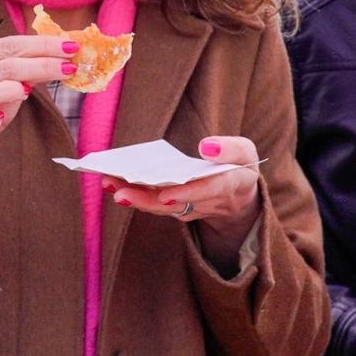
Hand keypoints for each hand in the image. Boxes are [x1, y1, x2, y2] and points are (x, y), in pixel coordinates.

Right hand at [0, 34, 73, 251]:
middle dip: (40, 64)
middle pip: (0, 66)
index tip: (70, 46)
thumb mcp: (9, 85)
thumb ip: (30, 69)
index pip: (7, 45)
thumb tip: (65, 52)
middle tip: (69, 66)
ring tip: (30, 91)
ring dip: (9, 90)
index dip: (40, 45)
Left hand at [104, 136, 262, 268]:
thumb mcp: (246, 154)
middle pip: (175, 204)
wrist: (238, 198)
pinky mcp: (174, 209)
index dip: (187, 193)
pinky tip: (113, 182)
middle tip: (121, 193)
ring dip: (134, 198)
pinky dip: (134, 194)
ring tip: (109, 184)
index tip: (166, 195)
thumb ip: (232, 149)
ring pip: (160, 207)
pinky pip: (153, 203)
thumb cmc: (238, 167)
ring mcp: (188, 209)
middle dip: (148, 200)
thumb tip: (207, 147)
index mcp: (228, 186)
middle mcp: (206, 203)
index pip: (209, 190)